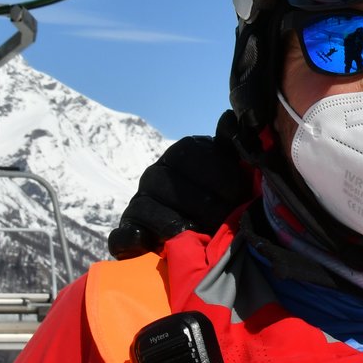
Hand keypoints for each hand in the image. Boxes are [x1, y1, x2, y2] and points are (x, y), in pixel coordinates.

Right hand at [108, 112, 255, 257]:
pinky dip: (133, 240)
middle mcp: (156, 175)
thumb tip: (230, 118)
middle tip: (226, 216)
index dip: (217, 173)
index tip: (239, 191)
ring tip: (203, 234)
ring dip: (177, 224)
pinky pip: (123, 236)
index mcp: (181, 155)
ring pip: (146, 207)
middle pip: (167, 182)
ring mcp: (140, 203)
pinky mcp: (130, 232)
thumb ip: (234, 146)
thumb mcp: (235, 168)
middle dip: (202, 202)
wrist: (210, 232)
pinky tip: (152, 244)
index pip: (189, 153)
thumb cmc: (228, 196)